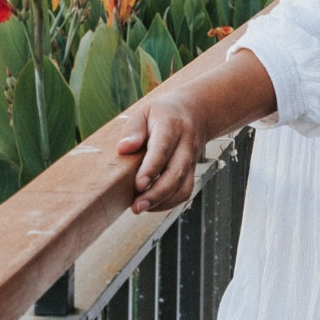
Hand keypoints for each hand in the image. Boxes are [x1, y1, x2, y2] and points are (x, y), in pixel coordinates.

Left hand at [117, 94, 204, 213]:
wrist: (196, 112)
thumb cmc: (164, 113)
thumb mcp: (145, 112)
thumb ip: (134, 129)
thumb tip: (124, 148)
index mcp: (172, 126)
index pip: (162, 149)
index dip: (151, 168)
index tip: (138, 184)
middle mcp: (185, 145)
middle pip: (175, 173)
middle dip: (156, 193)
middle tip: (136, 206)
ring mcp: (191, 160)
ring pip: (183, 186)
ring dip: (162, 201)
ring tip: (140, 207)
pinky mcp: (192, 172)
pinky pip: (185, 192)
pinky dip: (169, 202)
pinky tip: (151, 204)